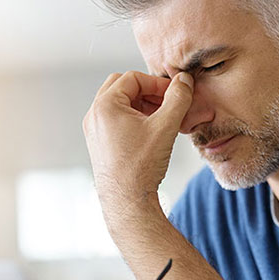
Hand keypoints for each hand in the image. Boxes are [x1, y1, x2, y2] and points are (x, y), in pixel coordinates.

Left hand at [82, 70, 193, 218]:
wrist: (127, 202)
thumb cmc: (141, 167)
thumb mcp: (165, 126)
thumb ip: (177, 98)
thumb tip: (184, 80)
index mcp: (105, 106)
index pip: (133, 78)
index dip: (157, 83)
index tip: (174, 94)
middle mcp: (94, 115)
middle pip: (122, 86)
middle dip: (146, 91)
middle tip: (166, 103)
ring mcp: (94, 130)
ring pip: (118, 103)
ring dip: (140, 104)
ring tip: (162, 118)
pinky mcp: (98, 142)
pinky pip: (115, 119)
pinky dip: (133, 118)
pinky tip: (151, 132)